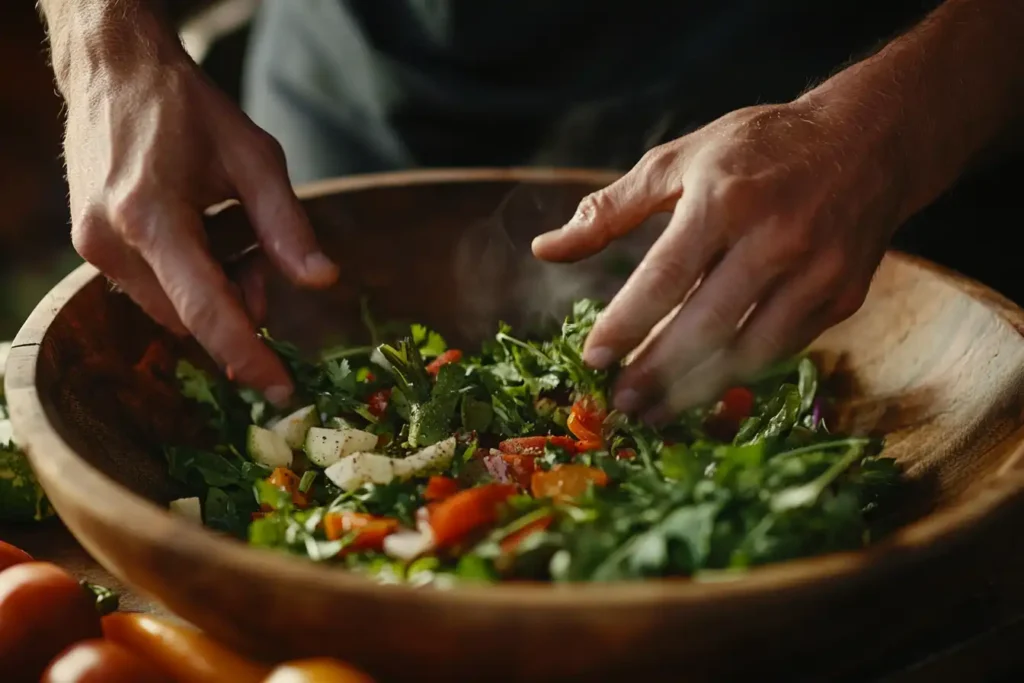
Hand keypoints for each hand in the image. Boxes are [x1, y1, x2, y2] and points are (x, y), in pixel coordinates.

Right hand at [63, 49, 336, 404]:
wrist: (115, 71)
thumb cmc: (189, 108)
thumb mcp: (255, 157)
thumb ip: (287, 226)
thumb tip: (323, 282)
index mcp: (151, 216)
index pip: (206, 310)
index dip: (247, 356)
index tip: (282, 390)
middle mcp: (111, 241)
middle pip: (192, 316)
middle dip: (238, 302)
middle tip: (259, 253)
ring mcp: (92, 246)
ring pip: (172, 310)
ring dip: (214, 291)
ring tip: (227, 231)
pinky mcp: (89, 245)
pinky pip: (151, 290)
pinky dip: (188, 278)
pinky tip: (201, 233)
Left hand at [533, 99, 906, 421]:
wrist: (868, 142)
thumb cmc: (759, 147)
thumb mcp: (679, 161)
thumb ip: (610, 210)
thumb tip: (545, 250)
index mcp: (724, 200)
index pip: (664, 277)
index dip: (626, 324)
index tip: (592, 358)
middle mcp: (774, 239)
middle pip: (705, 326)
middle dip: (656, 373)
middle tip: (619, 404)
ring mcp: (814, 273)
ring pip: (747, 351)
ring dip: (696, 390)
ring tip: (654, 412)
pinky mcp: (841, 298)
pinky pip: (782, 350)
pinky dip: (740, 374)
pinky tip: (705, 388)